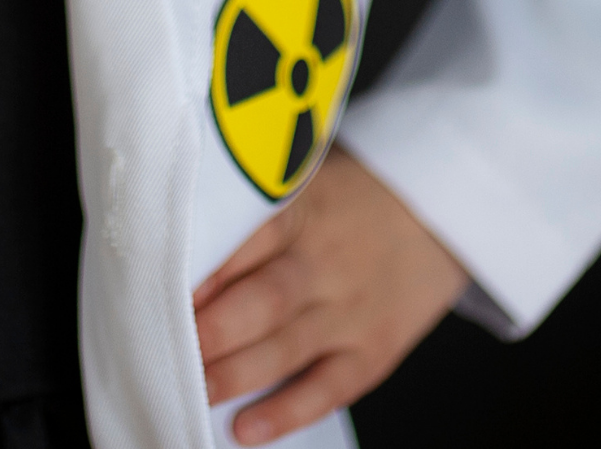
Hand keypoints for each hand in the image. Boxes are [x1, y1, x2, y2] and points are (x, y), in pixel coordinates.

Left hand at [193, 147, 467, 441]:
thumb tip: (183, 238)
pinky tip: (246, 428)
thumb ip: (252, 207)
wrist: (438, 210)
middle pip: (264, 300)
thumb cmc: (351, 194)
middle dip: (212, 329)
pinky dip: (287, 411)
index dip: (207, 268)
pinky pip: (328, 388)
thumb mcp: (304, 177)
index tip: (162, 285)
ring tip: (193, 387)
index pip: (248, 238)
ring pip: (286, 348)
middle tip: (166, 346)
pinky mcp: (372, 350)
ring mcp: (351, 311)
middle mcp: (325, 263)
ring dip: (234, 374)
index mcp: (302, 211)